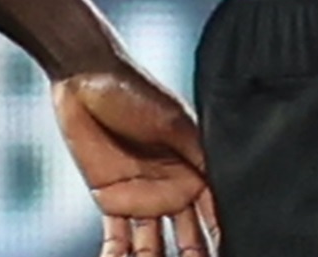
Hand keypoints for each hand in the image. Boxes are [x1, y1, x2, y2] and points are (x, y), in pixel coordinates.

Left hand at [54, 61, 216, 256]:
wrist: (85, 79)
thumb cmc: (135, 89)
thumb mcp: (174, 121)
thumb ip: (198, 156)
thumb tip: (224, 188)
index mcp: (194, 166)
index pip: (213, 210)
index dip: (220, 233)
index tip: (231, 250)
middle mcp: (172, 186)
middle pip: (186, 235)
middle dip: (192, 255)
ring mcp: (141, 196)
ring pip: (153, 245)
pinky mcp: (110, 199)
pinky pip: (117, 239)